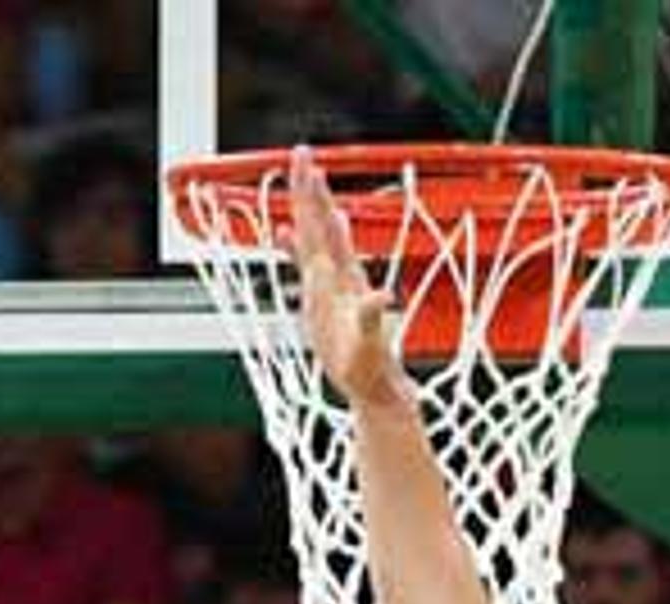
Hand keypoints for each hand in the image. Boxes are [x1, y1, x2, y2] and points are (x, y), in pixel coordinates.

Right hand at [284, 145, 405, 413]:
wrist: (374, 385)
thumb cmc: (370, 369)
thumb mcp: (370, 345)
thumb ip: (373, 319)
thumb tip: (381, 297)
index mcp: (343, 279)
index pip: (326, 228)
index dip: (316, 198)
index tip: (309, 167)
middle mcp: (338, 276)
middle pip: (320, 223)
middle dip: (310, 188)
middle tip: (301, 153)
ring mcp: (330, 287)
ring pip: (315, 238)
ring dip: (308, 209)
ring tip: (303, 180)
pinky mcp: (322, 302)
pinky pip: (305, 266)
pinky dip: (295, 248)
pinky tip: (288, 234)